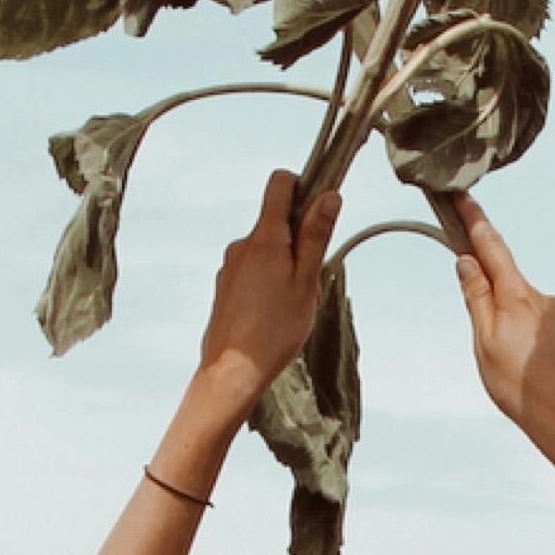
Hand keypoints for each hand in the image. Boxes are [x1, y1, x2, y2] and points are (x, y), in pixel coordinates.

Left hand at [193, 168, 341, 416]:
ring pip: (266, 248)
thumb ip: (316, 236)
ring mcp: (230, 264)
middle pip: (276, 220)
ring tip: (290, 302)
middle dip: (298, 238)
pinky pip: (252, 269)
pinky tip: (272, 311)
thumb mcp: (307, 281)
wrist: (232, 370)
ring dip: (282, 263)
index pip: (280, 183)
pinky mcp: (225, 284)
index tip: (319, 209)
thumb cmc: (275, 330)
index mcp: (265, 238)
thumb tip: (329, 195)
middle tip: (309, 278)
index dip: (303, 186)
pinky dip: (266, 280)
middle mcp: (242, 245)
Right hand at [441, 194, 554, 472]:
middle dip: (488, 300)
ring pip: (522, 312)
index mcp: (518, 296)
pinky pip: (539, 331)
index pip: (491, 246)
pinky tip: (528, 377)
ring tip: (510, 373)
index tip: (461, 194)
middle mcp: (544, 298)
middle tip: (485, 344)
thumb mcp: (485, 345)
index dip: (474, 219)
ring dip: (509, 331)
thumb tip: (467, 261)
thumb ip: (476, 299)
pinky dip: (527, 346)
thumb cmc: (523, 390)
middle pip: (506, 283)